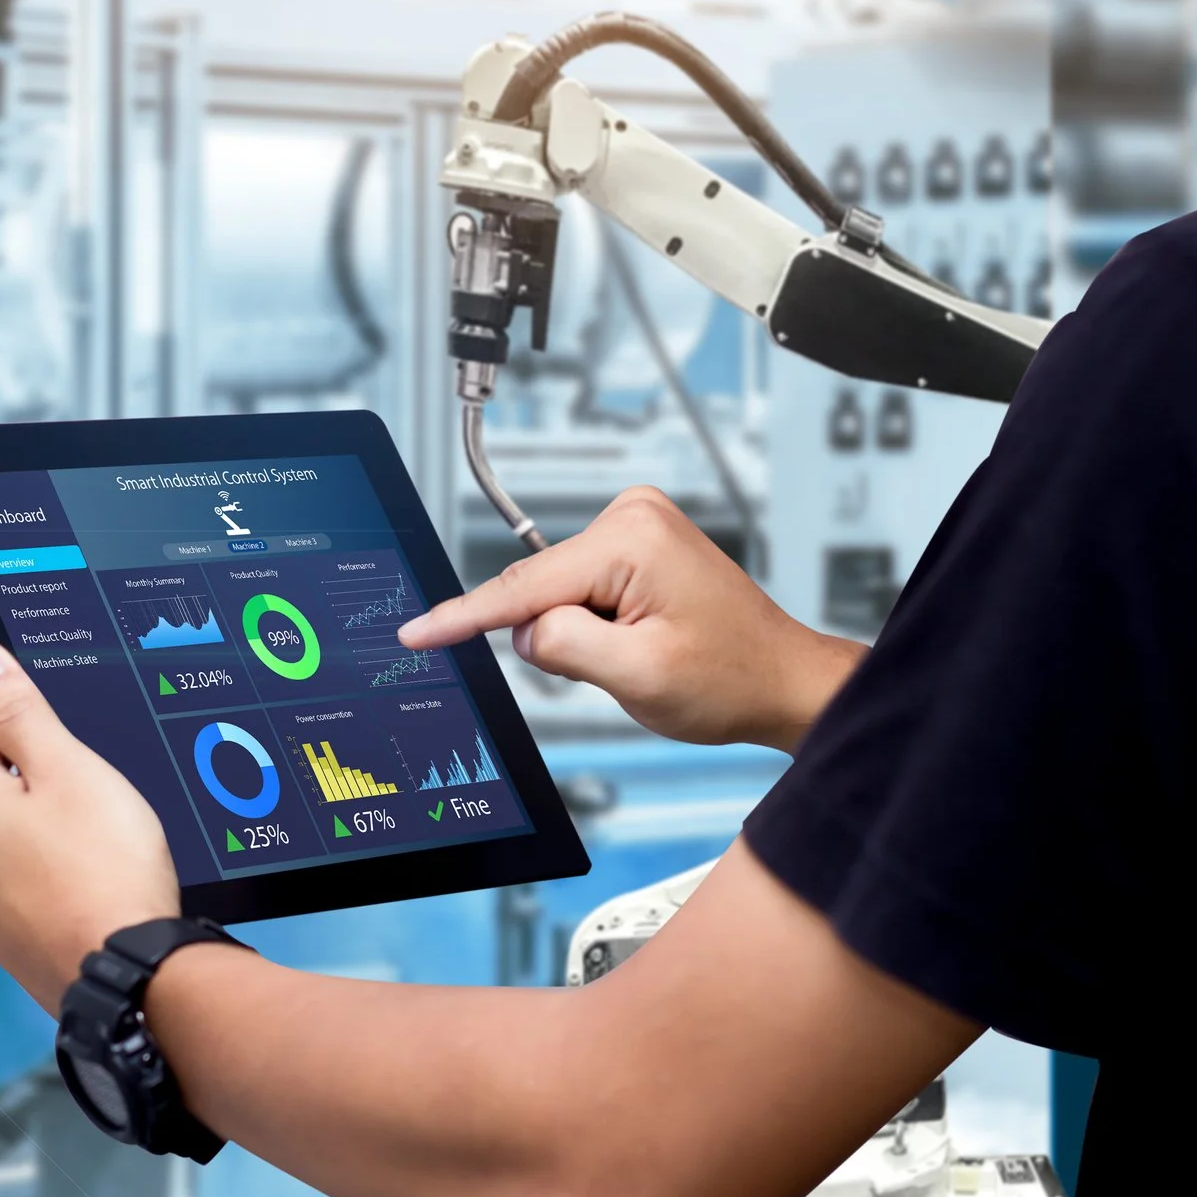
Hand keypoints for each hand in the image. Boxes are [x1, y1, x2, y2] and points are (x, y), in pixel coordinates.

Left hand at [0, 638, 180, 1010]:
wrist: (133, 978)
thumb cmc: (106, 870)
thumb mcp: (68, 768)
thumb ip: (15, 708)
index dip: (34, 723)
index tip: (75, 747)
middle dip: (43, 777)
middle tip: (97, 800)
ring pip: (12, 829)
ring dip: (51, 825)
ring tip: (100, 845)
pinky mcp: (0, 934)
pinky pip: (23, 876)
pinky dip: (54, 869)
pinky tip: (93, 879)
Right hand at [397, 487, 862, 751]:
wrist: (780, 680)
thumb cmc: (731, 678)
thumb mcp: (636, 676)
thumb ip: (561, 646)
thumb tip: (523, 630)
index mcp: (632, 540)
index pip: (523, 586)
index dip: (463, 617)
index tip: (415, 633)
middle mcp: (632, 517)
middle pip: (540, 589)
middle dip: (558, 637)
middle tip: (621, 664)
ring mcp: (636, 525)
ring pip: (557, 594)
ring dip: (582, 634)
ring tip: (644, 651)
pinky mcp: (636, 543)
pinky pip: (578, 590)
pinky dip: (593, 624)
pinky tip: (641, 637)